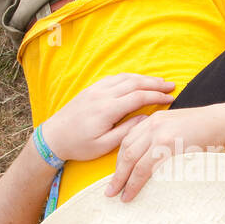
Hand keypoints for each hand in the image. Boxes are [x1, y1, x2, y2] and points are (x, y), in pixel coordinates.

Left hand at [41, 73, 175, 162]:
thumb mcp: (104, 145)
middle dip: (155, 83)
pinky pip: (114, 78)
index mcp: (107, 109)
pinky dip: (130, 77)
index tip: (171, 98)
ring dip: (144, 78)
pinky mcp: (91, 89)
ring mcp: (95, 89)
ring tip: (159, 81)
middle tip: (172, 85)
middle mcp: (102, 95)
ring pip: (125, 78)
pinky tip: (137, 81)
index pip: (139, 97)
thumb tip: (145, 118)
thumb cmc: (79, 146)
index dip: (157, 96)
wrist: (53, 137)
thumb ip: (126, 131)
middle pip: (134, 83)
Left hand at [104, 103, 224, 201]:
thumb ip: (166, 139)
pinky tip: (130, 193)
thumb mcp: (180, 129)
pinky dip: (134, 183)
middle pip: (125, 150)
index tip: (117, 174)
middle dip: (116, 171)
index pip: (128, 140)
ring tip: (116, 195)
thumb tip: (159, 159)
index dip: (120, 159)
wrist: (223, 122)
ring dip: (121, 179)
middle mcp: (151, 124)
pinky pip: (144, 168)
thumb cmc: (207, 130)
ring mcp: (157, 133)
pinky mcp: (165, 144)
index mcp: (153, 120)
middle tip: (110, 190)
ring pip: (130, 160)